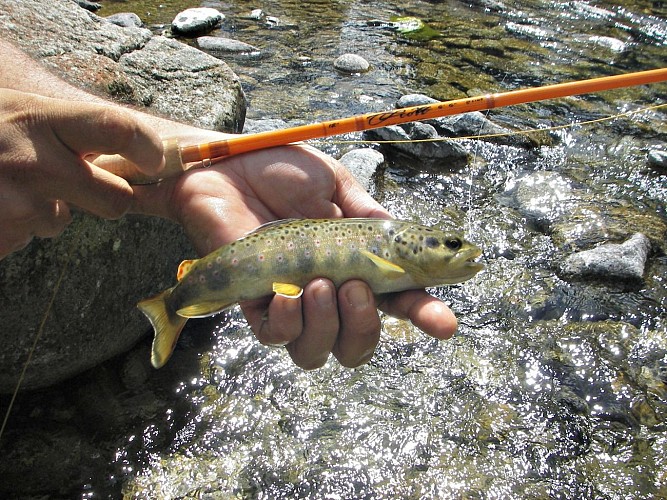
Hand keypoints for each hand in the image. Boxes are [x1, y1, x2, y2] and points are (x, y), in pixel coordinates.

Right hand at [0, 89, 164, 257]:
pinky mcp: (2, 234)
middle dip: (108, 197)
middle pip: (116, 198)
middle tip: (79, 184)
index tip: (156, 160)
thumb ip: (66, 126)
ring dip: (42, 210)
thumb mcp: (18, 110)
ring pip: (61, 221)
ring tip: (8, 185)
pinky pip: (25, 237)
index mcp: (41, 119)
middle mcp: (34, 161)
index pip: (116, 129)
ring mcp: (18, 203)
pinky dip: (12, 225)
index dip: (147, 147)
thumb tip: (123, 140)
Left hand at [132, 140, 457, 368]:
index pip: (394, 300)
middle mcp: (325, 291)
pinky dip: (289, 324)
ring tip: (320, 285)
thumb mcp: (335, 186)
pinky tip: (289, 295)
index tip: (444, 323)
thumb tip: (403, 241)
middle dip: (365, 327)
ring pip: (317, 351)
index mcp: (352, 263)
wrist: (227, 164)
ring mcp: (289, 301)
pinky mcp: (252, 303)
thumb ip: (368, 216)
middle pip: (355, 344)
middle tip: (355, 287)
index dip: (423, 315)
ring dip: (328, 326)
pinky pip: (275, 337)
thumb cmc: (280, 171)